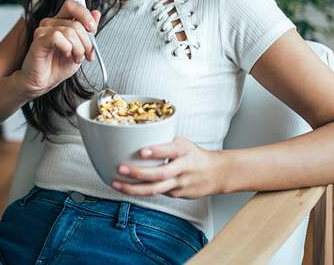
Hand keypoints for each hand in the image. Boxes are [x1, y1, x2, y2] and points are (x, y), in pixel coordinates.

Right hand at [16, 0, 101, 96]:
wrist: (43, 82)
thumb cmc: (57, 66)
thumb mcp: (80, 48)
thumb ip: (88, 31)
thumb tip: (96, 13)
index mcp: (61, 22)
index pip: (72, 5)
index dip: (85, 14)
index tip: (93, 29)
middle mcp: (51, 23)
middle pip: (76, 23)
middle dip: (87, 42)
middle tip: (86, 54)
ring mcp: (43, 30)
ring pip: (70, 31)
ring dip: (78, 49)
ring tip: (75, 58)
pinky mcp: (39, 39)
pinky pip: (58, 36)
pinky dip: (67, 48)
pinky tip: (66, 54)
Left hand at [111, 137, 228, 198]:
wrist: (217, 174)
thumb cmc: (194, 155)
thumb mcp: (182, 143)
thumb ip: (163, 142)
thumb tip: (136, 138)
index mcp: (184, 152)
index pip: (170, 151)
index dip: (156, 152)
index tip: (141, 151)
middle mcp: (182, 169)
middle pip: (160, 174)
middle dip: (138, 173)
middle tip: (120, 168)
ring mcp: (180, 184)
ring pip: (155, 189)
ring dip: (133, 188)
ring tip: (116, 183)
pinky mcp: (177, 195)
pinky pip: (156, 193)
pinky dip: (139, 191)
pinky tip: (126, 187)